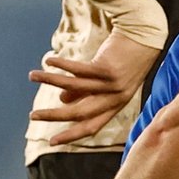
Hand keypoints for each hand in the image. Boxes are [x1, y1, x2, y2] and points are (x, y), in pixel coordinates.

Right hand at [28, 30, 161, 144]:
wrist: (146, 36)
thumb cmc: (126, 57)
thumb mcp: (108, 79)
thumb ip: (86, 92)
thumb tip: (62, 100)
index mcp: (117, 104)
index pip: (92, 126)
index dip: (72, 135)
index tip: (52, 142)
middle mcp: (115, 98)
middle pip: (80, 112)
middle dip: (54, 115)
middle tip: (33, 116)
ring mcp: (112, 84)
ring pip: (74, 87)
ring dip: (51, 82)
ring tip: (32, 76)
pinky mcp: (108, 67)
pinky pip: (78, 69)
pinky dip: (61, 65)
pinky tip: (48, 60)